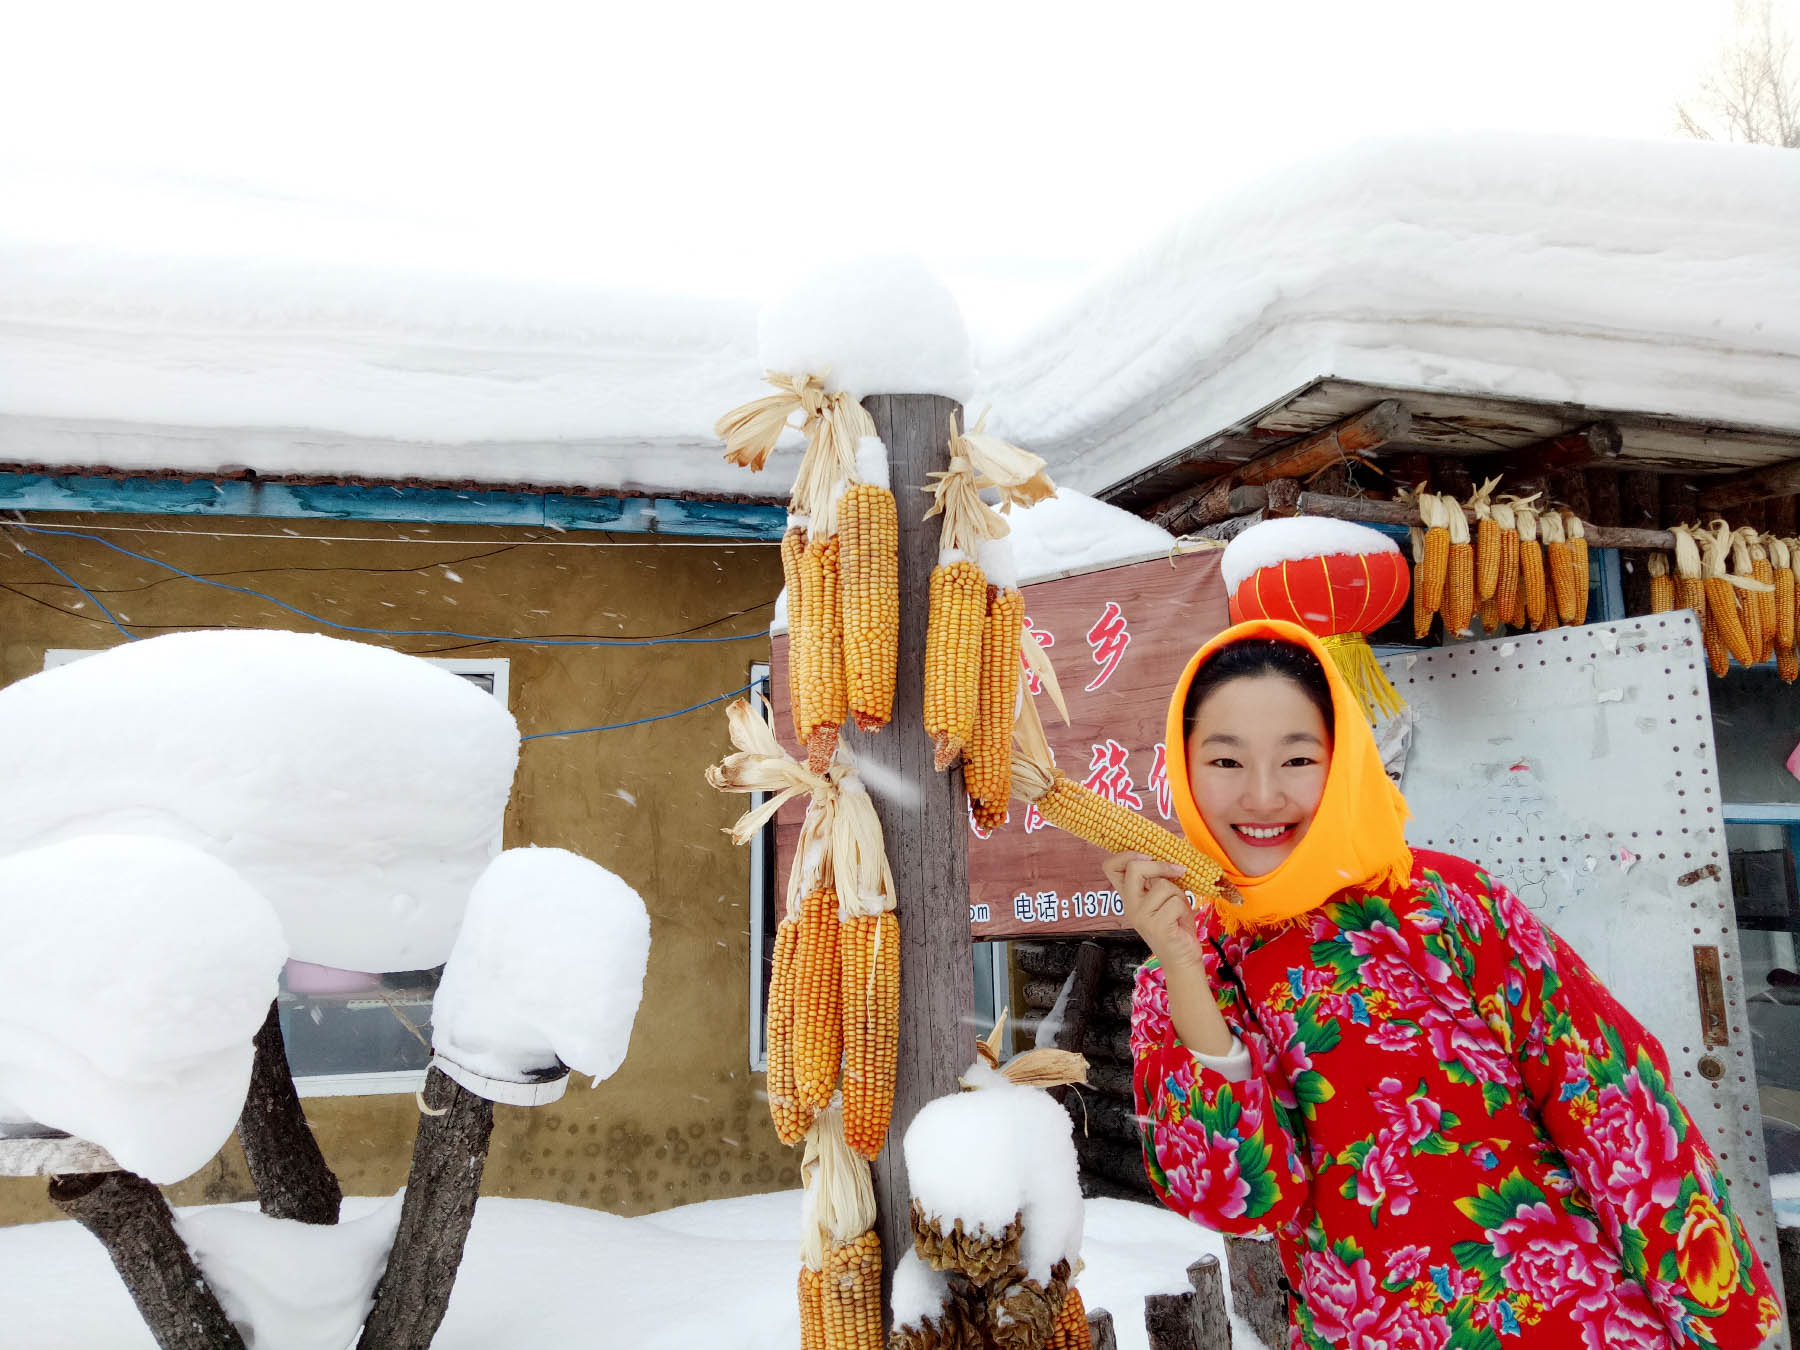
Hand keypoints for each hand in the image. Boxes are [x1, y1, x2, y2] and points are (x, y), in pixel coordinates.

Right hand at [1103, 851, 1201, 970]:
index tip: (1147, 856)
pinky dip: (1185, 909)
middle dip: (1160, 865)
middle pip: (1135, 868)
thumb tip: (1174, 850)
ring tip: (1178, 910)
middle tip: (1177, 871)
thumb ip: (1159, 878)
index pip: (1111, 867)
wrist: (1182, 958)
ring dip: (1179, 895)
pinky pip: (1176, 903)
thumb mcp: (1165, 897)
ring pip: (1163, 886)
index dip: (1126, 855)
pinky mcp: (1156, 926)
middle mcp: (1130, 906)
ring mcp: (1141, 917)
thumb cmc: (1175, 925)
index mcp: (1129, 896)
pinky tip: (1180, 922)